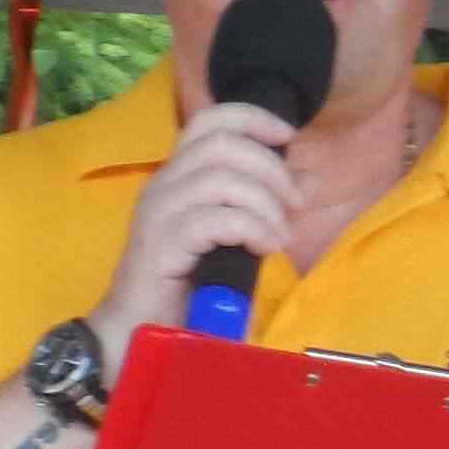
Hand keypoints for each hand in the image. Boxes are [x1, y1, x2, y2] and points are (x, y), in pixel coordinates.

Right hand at [88, 101, 305, 363]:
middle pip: (221, 144)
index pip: (209, 121)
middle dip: (270, 168)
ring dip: (265, 204)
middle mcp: (163, 185)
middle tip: (294, 204)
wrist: (141, 330)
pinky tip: (265, 248)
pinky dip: (251, 228)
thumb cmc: (190, 284)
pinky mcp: (160, 244)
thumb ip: (266, 204)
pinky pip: (213, 220)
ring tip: (279, 236)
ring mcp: (158, 213)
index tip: (288, 136)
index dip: (252, 118)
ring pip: (220, 180)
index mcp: (180, 176)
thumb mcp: (238, 236)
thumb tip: (307, 177)